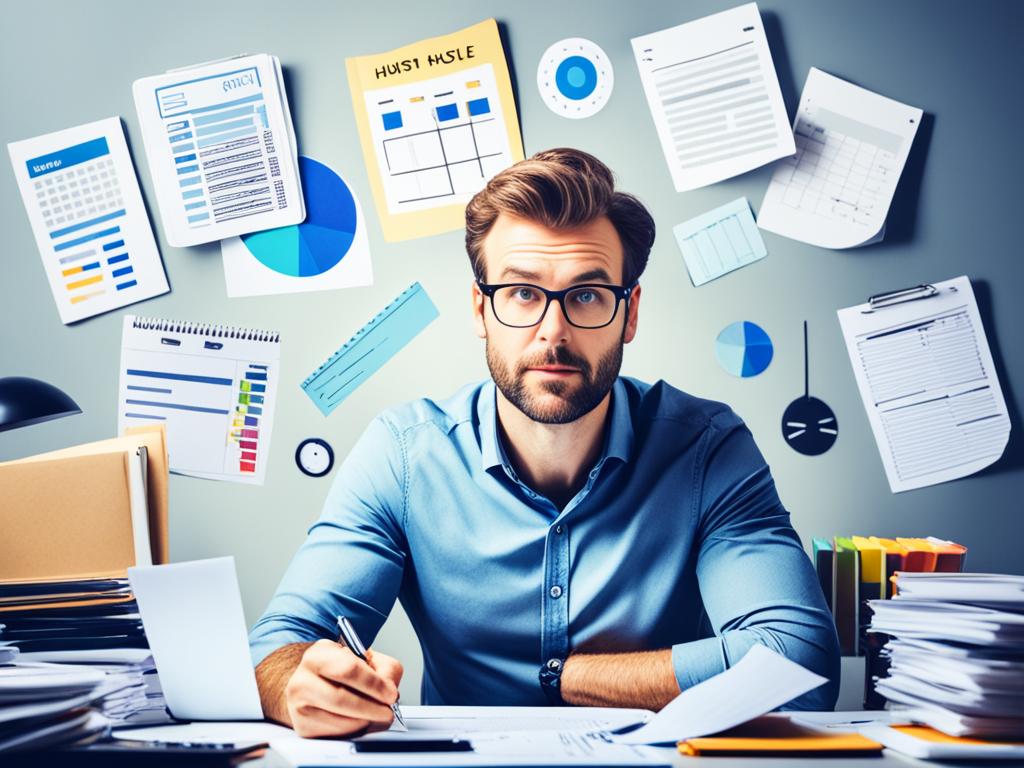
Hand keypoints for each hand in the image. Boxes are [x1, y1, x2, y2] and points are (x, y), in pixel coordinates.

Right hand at [283, 639, 403, 737]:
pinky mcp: (304, 728)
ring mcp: (298, 707)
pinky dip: (356, 731)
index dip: (374, 684)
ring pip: (340, 721)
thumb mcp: (365, 657)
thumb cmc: (340, 671)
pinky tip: (361, 721)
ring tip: (377, 716)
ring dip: (366, 722)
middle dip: (372, 708)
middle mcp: (302, 680)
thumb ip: (385, 668)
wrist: (314, 685)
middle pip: (341, 699)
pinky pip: (336, 735)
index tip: (391, 693)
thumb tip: (389, 689)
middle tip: (388, 711)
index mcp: (318, 656)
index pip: (348, 670)